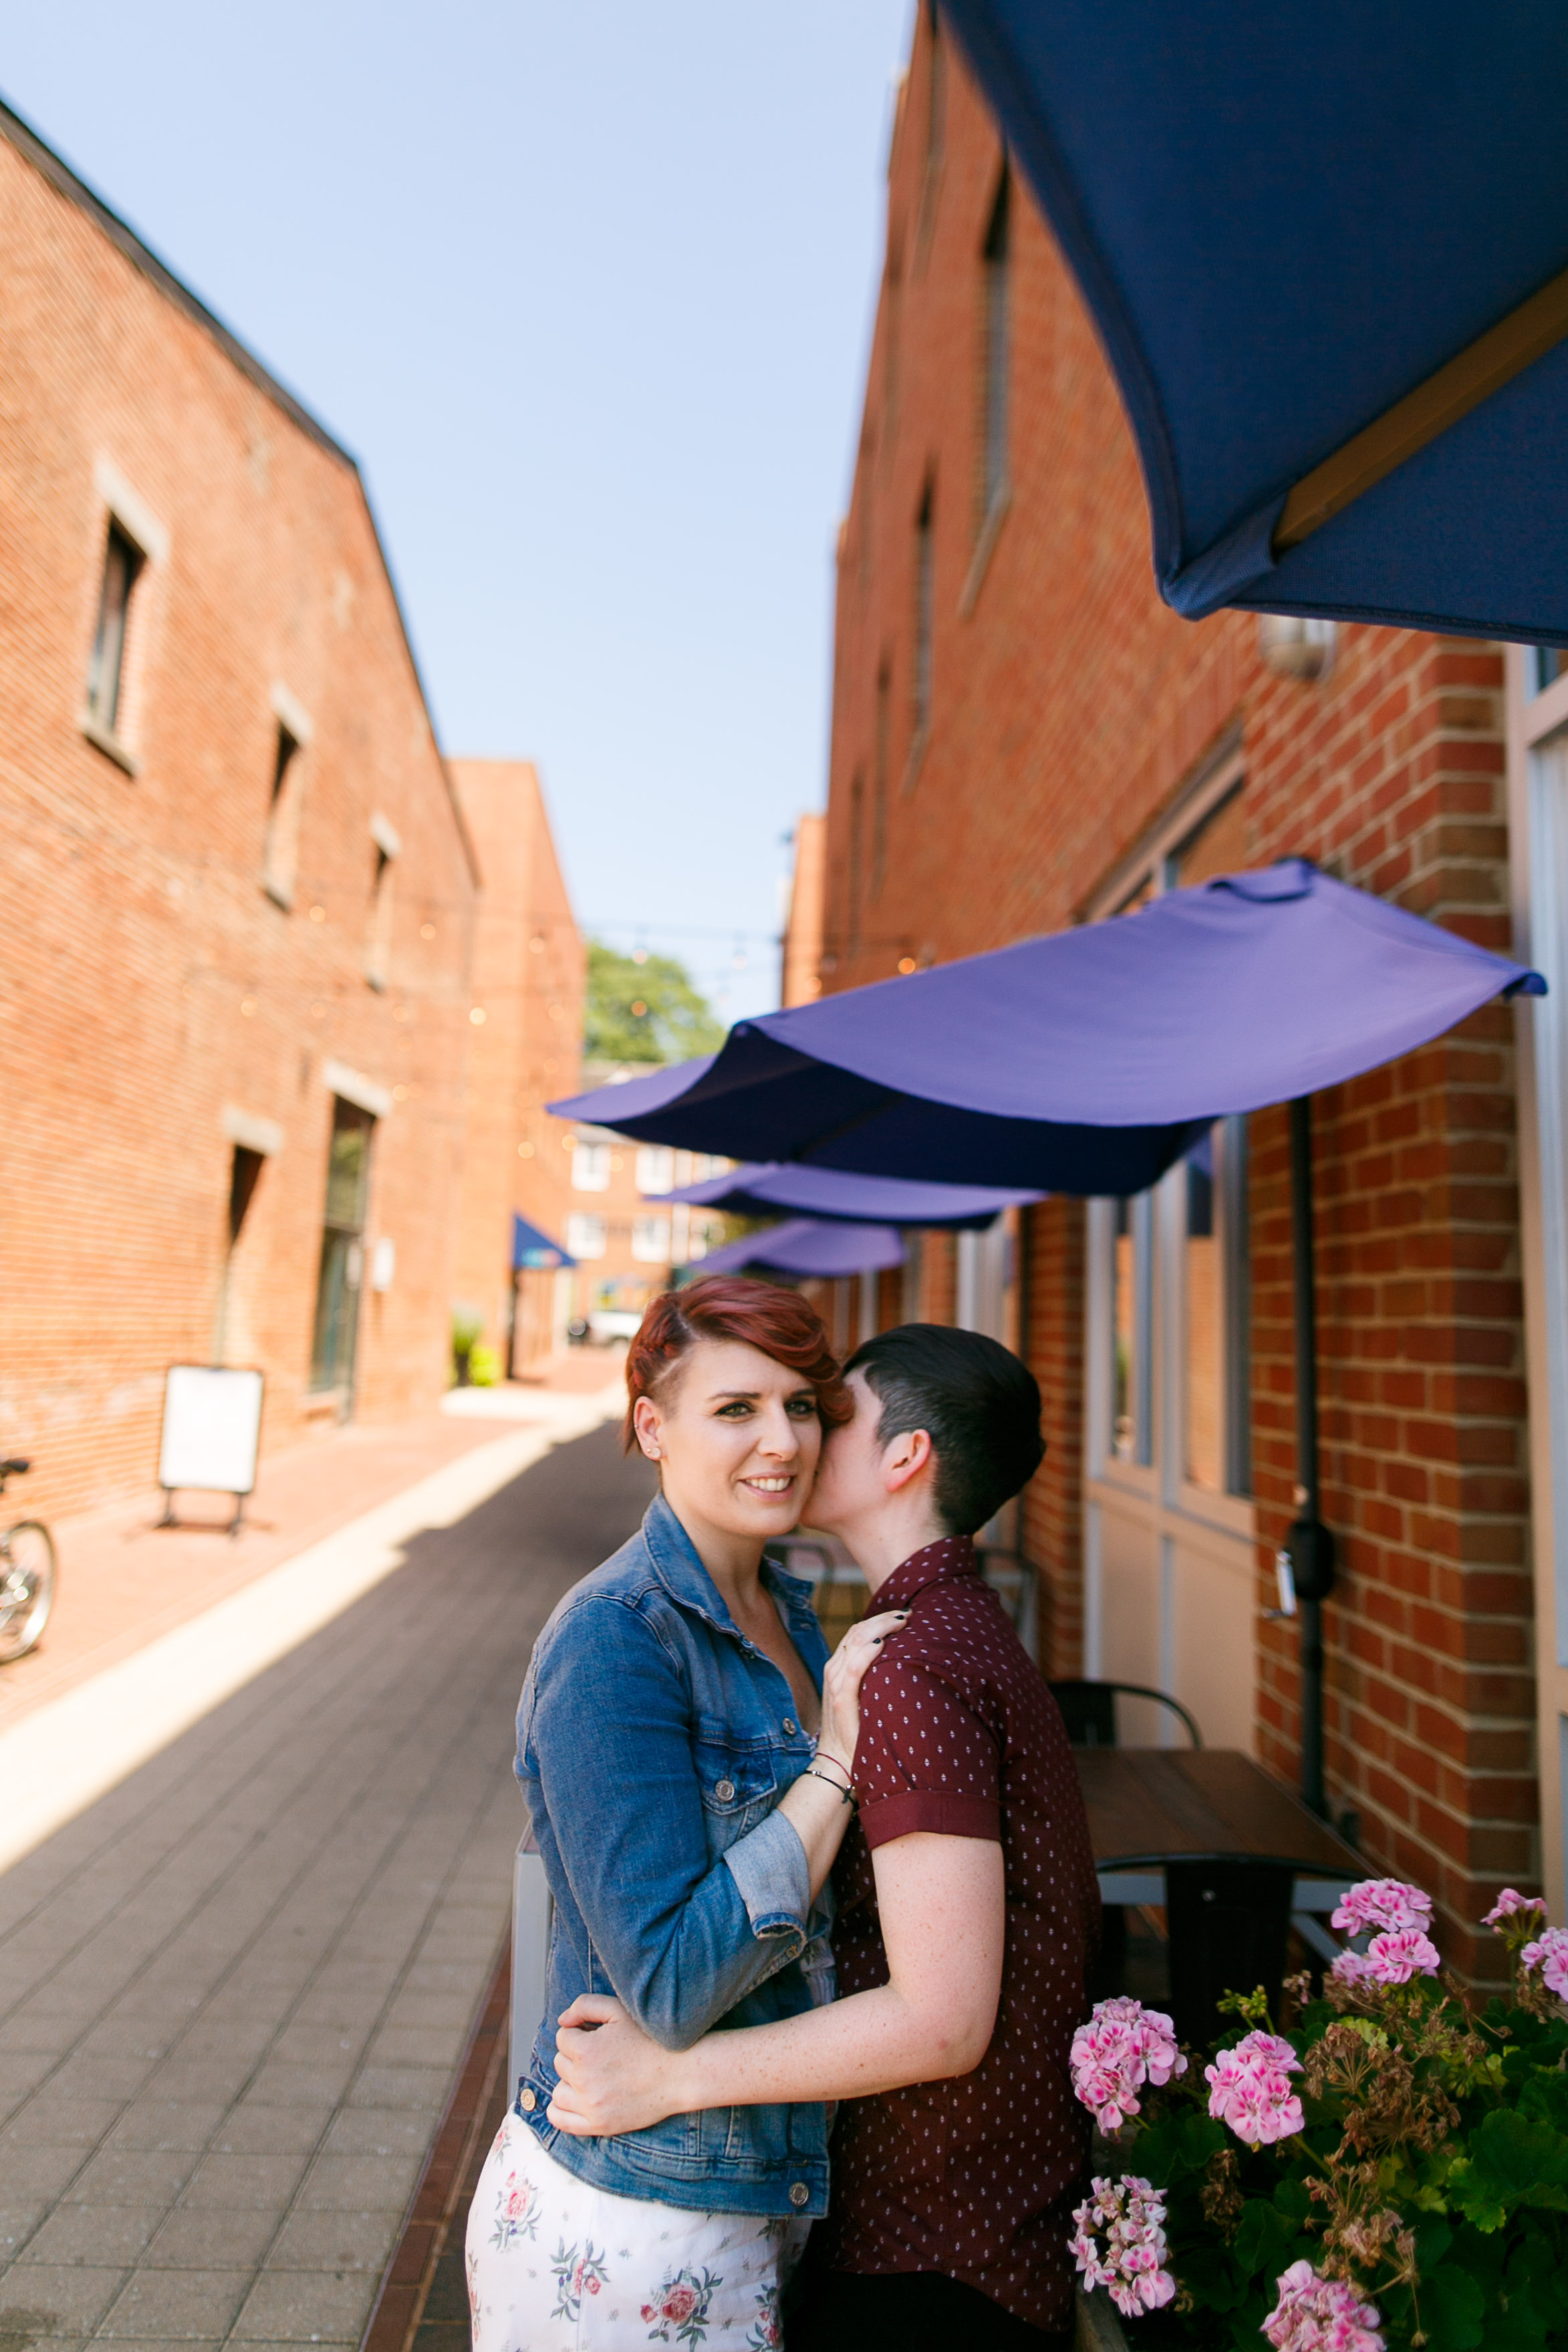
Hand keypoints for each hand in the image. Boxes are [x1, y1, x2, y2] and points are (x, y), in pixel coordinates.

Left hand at [548, 1995, 688, 2137]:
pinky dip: (558, 2110)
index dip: (579, 2033)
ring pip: (559, 2090)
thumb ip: (584, 2005)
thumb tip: (561, 2021)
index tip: (597, 2036)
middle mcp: (583, 2079)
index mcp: (585, 2050)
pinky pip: (560, 2119)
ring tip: (591, 2076)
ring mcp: (590, 2105)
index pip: (562, 2037)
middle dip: (575, 2056)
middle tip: (600, 2055)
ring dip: (569, 2082)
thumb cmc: (650, 2039)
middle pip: (560, 2063)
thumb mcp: (619, 2010)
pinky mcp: (598, 2125)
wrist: (679, 2073)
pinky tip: (572, 2099)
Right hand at [817, 1608, 909, 1777]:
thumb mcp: (861, 1696)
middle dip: (883, 1617)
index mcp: (838, 1667)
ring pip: (855, 1641)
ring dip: (880, 1626)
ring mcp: (836, 1684)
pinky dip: (868, 1651)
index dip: (879, 1618)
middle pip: (858, 1630)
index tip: (903, 1615)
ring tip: (902, 1621)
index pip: (857, 1631)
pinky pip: (854, 1668)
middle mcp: (834, 1670)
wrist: (837, 1761)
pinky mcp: (841, 1700)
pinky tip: (884, 1643)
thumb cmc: (856, 1729)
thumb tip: (900, 1659)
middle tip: (908, 1614)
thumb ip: (871, 1676)